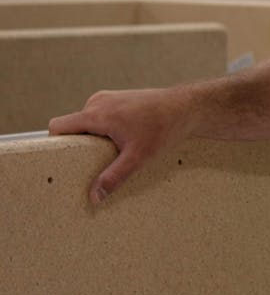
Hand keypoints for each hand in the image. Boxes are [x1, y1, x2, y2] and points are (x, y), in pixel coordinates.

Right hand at [49, 86, 196, 204]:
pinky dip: (105, 128)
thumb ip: (114, 177)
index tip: (64, 161)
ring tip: (113, 150)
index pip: (58, 126)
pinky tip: (122, 139)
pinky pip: (100, 116)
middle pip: (73, 127)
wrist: (188, 107)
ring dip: (94, 137)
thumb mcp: (138, 157)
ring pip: (87, 122)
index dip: (56, 144)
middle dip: (79, 145)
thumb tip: (95, 196)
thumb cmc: (165, 128)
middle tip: (93, 162)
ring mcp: (108, 98)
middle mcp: (98, 102)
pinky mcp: (118, 99)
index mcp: (97, 114)